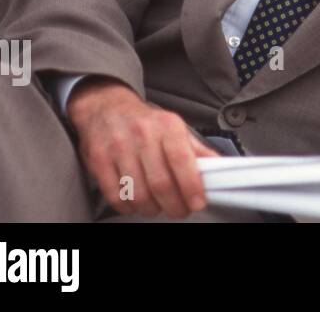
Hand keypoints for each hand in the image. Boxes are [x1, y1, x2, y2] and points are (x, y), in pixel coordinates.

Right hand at [67, 77, 218, 217]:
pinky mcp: (99, 162)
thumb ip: (197, 150)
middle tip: (181, 211)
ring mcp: (118, 149)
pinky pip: (116, 197)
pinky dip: (129, 207)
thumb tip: (221, 168)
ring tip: (159, 206)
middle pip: (161, 183)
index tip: (198, 202)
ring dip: (153, 209)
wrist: (106, 108)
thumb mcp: (175, 127)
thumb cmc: (145, 122)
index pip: (181, 160)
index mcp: (167, 126)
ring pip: (138, 194)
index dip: (191, 186)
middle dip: (175, 205)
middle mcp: (142, 135)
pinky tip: (137, 203)